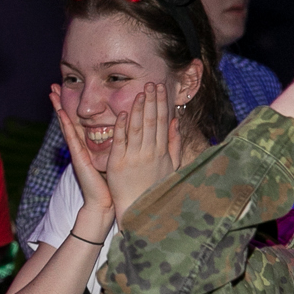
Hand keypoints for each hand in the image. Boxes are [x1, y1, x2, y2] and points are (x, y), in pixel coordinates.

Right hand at [50, 84, 113, 220]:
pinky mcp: (78, 158)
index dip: (73, 104)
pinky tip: (62, 114)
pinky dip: (66, 126)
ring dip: (58, 108)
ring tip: (52, 93)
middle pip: (69, 118)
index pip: (80, 120)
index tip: (69, 89)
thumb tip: (125, 128)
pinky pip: (72, 138)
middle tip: (53, 85)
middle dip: (61, 102)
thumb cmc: (112, 183)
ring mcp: (77, 151)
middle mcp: (80, 146)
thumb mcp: (115, 157)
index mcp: (89, 145)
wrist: (104, 202)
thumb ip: (117, 142)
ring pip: (67, 125)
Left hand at [104, 83, 180, 218]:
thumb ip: (174, 143)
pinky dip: (122, 128)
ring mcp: (134, 158)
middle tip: (151, 83)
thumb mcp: (170, 166)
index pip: (163, 122)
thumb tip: (176, 122)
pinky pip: (121, 142)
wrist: (138, 210)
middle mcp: (149, 153)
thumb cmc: (154, 189)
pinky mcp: (118, 164)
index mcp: (161, 152)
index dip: (162, 104)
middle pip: (152, 121)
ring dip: (139, 109)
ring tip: (140, 92)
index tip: (161, 88)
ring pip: (138, 128)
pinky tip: (124, 114)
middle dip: (152, 101)